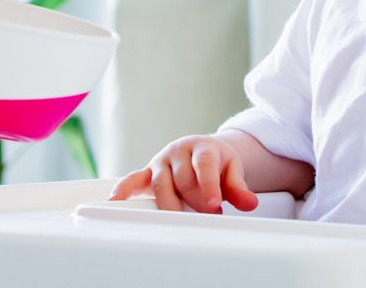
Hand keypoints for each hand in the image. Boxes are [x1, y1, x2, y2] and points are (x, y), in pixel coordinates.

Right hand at [108, 135, 258, 213]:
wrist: (203, 151)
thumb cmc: (217, 162)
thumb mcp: (233, 171)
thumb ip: (239, 188)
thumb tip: (250, 203)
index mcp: (202, 147)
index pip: (204, 166)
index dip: (209, 186)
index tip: (214, 206)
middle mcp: (179, 152)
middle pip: (183, 179)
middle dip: (195, 201)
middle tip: (209, 214)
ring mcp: (162, 162)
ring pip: (161, 183)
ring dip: (170, 204)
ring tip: (181, 218)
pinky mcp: (148, 173)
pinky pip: (133, 179)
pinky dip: (124, 190)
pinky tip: (116, 200)